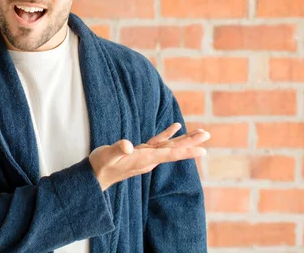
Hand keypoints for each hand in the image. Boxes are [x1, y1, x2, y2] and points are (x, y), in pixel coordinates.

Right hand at [88, 123, 209, 191]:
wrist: (96, 176)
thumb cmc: (101, 166)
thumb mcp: (107, 155)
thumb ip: (117, 149)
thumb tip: (128, 145)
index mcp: (144, 159)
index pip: (169, 155)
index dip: (186, 151)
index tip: (203, 150)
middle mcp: (149, 159)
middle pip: (174, 150)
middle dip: (191, 142)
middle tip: (207, 134)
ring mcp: (146, 156)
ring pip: (169, 146)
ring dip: (184, 139)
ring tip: (200, 132)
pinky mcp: (141, 152)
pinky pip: (158, 142)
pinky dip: (167, 135)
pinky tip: (176, 127)